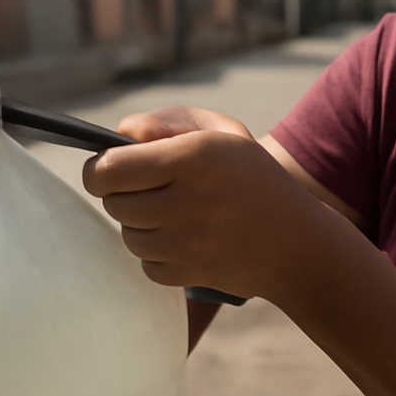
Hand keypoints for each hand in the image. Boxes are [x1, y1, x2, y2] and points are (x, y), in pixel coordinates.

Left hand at [81, 107, 340, 304]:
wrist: (298, 241)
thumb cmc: (252, 176)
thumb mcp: (223, 132)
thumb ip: (166, 122)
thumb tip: (118, 136)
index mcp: (196, 156)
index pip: (112, 167)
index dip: (97, 169)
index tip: (103, 168)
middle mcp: (191, 199)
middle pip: (115, 203)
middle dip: (121, 195)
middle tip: (144, 189)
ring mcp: (189, 242)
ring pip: (128, 235)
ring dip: (139, 225)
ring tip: (169, 213)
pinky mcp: (189, 274)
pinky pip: (146, 264)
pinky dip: (156, 253)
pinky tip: (182, 239)